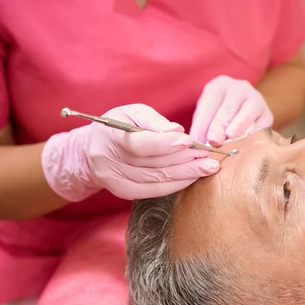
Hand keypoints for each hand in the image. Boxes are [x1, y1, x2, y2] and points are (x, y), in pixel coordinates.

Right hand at [42, 104, 219, 201]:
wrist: (96, 148)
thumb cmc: (121, 125)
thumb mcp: (133, 112)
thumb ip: (154, 121)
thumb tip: (177, 131)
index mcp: (109, 135)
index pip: (139, 144)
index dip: (165, 144)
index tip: (189, 141)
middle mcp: (108, 160)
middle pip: (152, 164)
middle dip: (184, 160)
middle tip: (208, 157)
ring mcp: (114, 180)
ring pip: (156, 179)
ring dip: (185, 174)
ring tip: (207, 167)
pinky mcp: (124, 192)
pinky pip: (154, 191)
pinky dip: (176, 185)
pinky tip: (192, 178)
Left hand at [190, 75, 273, 146]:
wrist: (243, 115)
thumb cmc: (218, 117)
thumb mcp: (206, 116)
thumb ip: (202, 128)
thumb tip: (197, 145)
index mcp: (220, 85)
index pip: (210, 102)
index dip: (203, 122)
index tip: (198, 139)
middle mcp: (240, 88)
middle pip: (228, 107)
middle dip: (219, 126)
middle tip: (213, 141)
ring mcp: (256, 99)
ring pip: (248, 111)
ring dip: (238, 127)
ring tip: (229, 138)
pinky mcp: (268, 115)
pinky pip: (262, 124)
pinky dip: (253, 134)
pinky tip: (245, 144)